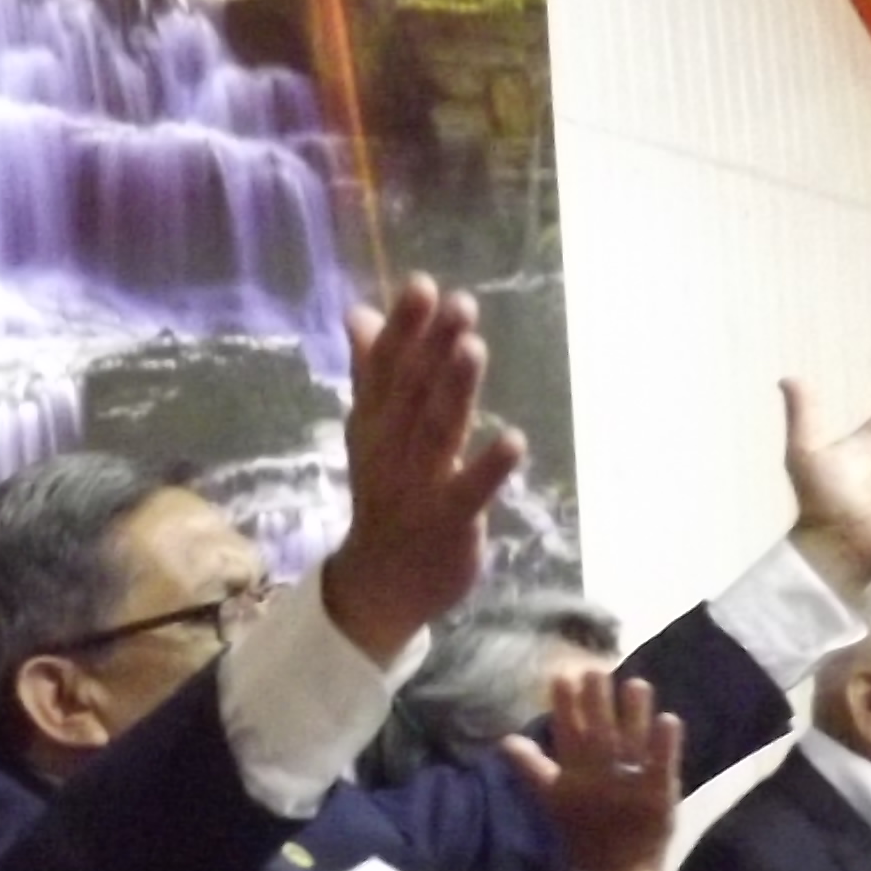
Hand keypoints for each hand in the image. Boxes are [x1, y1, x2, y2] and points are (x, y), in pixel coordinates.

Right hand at [315, 275, 523, 662]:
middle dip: (433, 348)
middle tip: (458, 303)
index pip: (385, 368)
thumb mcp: (370, 431)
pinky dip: (489, 469)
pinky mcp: (449, 523)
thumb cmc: (386, 495)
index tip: (422, 285)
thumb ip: (370, 371)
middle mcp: (390, 450)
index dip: (403, 328)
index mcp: (373, 423)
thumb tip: (356, 311)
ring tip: (473, 349)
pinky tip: (513, 441)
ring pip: (436, 432)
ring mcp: (417, 487)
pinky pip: (469, 493)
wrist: (379, 586)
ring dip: (454, 392)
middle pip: (411, 393)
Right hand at [504, 665, 684, 870]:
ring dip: (633, 715)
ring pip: (630, 743)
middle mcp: (598, 776)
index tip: (562, 675)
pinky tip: (669, 720)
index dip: (564, 706)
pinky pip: (661, 766)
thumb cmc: (584, 832)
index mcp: (572, 776)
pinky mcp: (658, 796)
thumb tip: (505, 740)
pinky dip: (664, 745)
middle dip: (597, 702)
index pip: (566, 734)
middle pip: (597, 733)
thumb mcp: (552, 799)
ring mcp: (629, 785)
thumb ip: (531, 768)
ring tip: (636, 684)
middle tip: (596, 670)